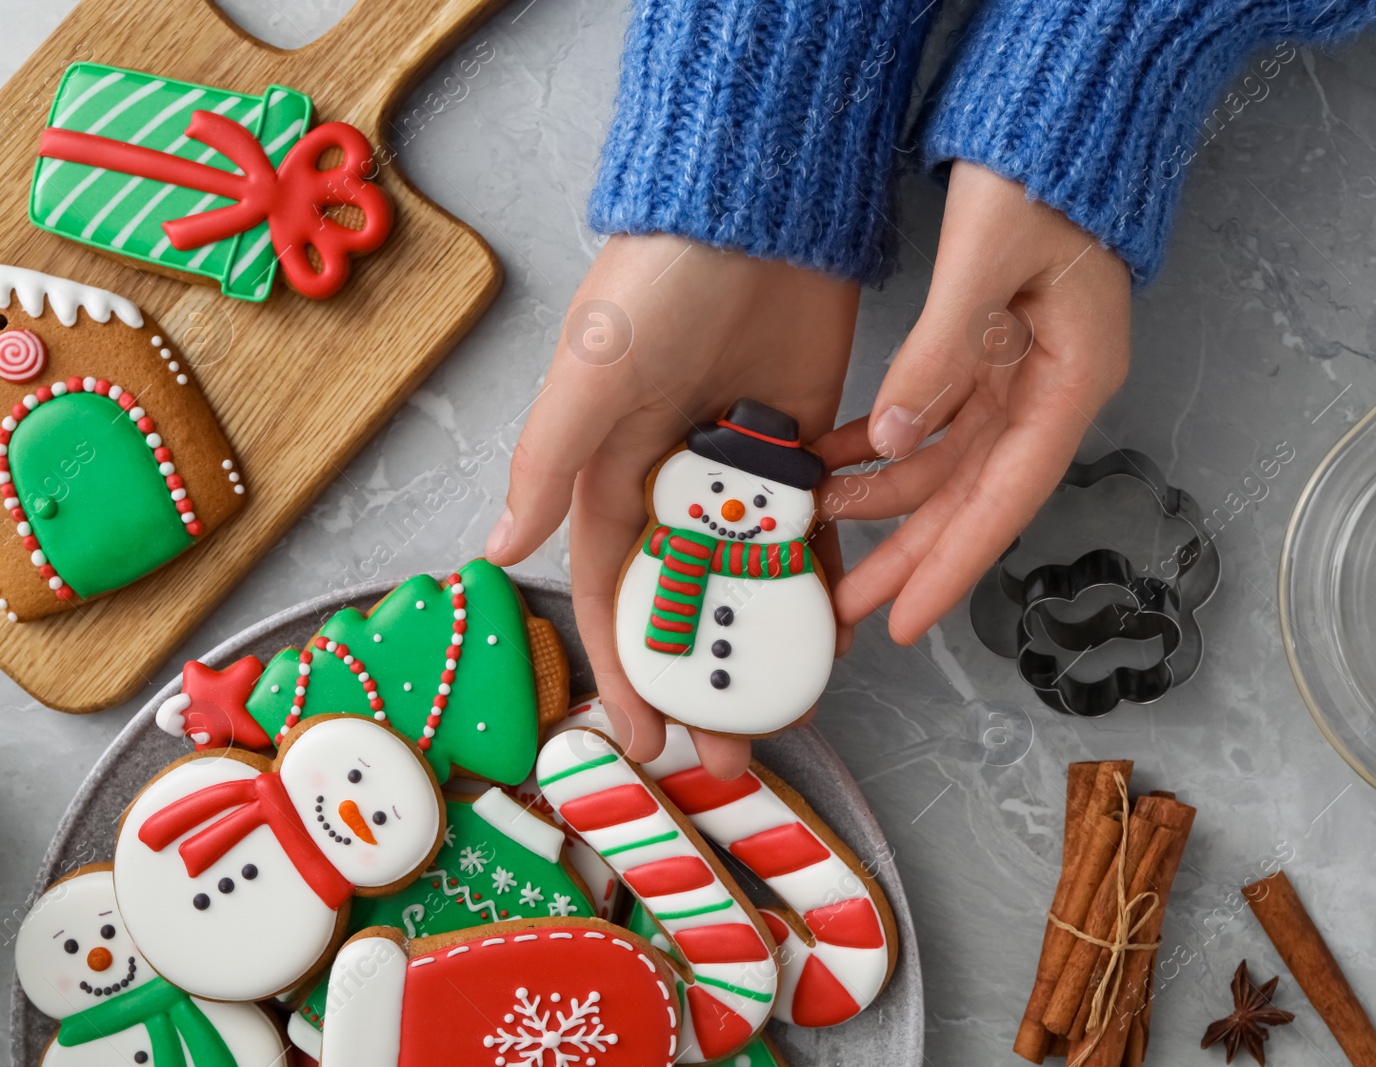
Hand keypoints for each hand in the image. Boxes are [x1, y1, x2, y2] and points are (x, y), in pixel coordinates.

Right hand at [486, 235, 858, 776]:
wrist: (758, 215)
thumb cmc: (658, 288)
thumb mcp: (591, 376)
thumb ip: (550, 462)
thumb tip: (497, 546)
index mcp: (611, 473)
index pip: (611, 593)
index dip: (622, 667)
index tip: (641, 738)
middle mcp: (674, 482)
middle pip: (685, 602)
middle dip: (700, 677)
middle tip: (727, 752)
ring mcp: (741, 470)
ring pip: (749, 579)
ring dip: (762, 646)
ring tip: (784, 713)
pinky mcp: (802, 448)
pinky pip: (809, 532)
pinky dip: (817, 581)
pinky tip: (832, 634)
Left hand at [815, 162, 1131, 644]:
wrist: (1054, 115)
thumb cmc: (1043, 173)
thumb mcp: (987, 258)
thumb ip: (940, 354)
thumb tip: (891, 440)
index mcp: (1071, 377)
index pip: (1009, 495)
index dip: (956, 563)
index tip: (907, 619)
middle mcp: (1048, 389)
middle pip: (975, 497)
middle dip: (913, 555)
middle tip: (853, 609)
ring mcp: (1018, 375)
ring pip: (947, 466)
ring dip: (886, 497)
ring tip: (821, 524)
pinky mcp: (987, 355)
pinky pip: (932, 420)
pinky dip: (882, 443)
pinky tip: (835, 459)